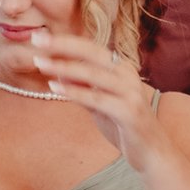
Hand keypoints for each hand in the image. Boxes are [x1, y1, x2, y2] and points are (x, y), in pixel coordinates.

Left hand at [26, 31, 167, 164]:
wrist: (152, 153)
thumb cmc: (124, 126)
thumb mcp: (99, 103)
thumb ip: (82, 86)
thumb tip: (58, 70)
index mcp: (121, 69)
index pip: (90, 48)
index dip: (65, 41)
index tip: (39, 37)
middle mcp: (128, 75)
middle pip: (92, 53)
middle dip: (63, 45)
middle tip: (36, 40)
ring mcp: (130, 92)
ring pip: (93, 73)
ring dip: (64, 66)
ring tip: (40, 63)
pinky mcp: (129, 111)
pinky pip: (97, 98)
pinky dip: (75, 91)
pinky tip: (54, 87)